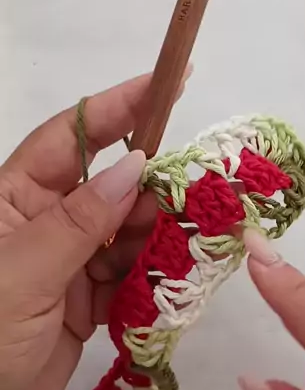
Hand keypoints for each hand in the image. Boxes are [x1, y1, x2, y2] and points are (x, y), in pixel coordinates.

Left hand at [0, 71, 188, 389]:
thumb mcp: (25, 273)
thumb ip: (81, 221)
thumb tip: (137, 166)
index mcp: (15, 199)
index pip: (71, 138)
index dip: (119, 106)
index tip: (171, 82)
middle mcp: (43, 224)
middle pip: (108, 186)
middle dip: (152, 185)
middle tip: (201, 189)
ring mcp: (65, 266)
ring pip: (124, 234)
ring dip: (157, 236)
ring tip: (194, 239)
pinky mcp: (82, 307)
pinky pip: (126, 279)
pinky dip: (150, 279)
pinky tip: (172, 279)